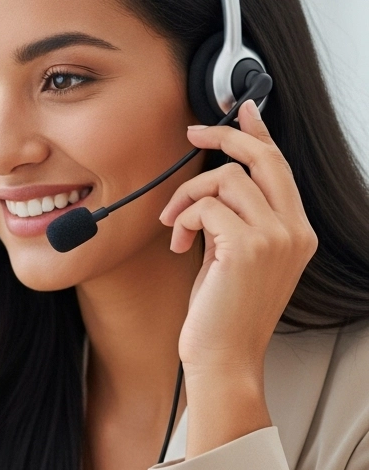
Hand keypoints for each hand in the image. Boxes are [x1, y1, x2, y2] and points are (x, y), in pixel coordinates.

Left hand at [159, 100, 317, 455]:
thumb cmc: (222, 316)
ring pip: (226, 178)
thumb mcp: (233, 260)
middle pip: (263, 158)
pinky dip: (183, 217)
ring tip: (174, 225)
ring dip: (187, 196)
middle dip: (224, 135)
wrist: (222, 359)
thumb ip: (234, 223)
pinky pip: (206, 205)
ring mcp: (275, 237)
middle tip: (192, 133)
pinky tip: (177, 242)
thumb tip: (215, 187)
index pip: (280, 168)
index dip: (258, 133)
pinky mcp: (246, 247)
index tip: (240, 110)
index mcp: (297, 233)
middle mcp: (294, 231)